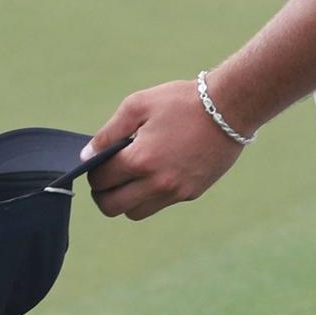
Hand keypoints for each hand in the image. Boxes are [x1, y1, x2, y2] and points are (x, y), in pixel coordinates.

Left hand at [81, 80, 248, 220]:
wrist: (228, 109)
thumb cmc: (179, 102)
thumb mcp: (137, 105)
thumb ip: (108, 133)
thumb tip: (87, 156)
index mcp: (140, 160)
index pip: (101, 180)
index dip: (92, 172)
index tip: (95, 163)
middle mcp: (157, 183)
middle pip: (112, 207)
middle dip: (102, 194)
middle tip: (105, 177)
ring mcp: (176, 192)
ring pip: (135, 212)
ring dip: (125, 199)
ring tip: (128, 176)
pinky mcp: (191, 194)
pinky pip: (159, 204)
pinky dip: (149, 195)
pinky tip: (153, 172)